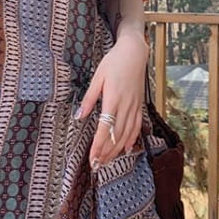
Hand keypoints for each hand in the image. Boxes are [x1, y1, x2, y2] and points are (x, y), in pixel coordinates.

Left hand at [76, 32, 148, 167]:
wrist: (135, 52)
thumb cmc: (114, 62)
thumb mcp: (97, 77)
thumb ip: (89, 98)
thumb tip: (79, 116)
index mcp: (113, 99)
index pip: (105, 128)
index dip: (99, 145)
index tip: (93, 156)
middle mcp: (126, 106)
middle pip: (116, 135)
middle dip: (106, 152)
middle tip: (97, 165)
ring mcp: (134, 107)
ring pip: (126, 134)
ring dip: (116, 150)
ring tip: (107, 161)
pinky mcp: (139, 105)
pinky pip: (136, 126)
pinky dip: (131, 140)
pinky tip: (125, 150)